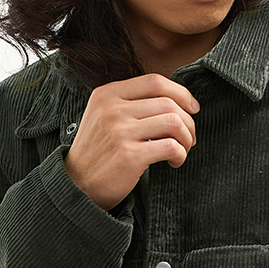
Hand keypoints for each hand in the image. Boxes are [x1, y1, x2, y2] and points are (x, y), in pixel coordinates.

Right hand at [63, 74, 199, 212]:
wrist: (77, 186)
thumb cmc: (97, 153)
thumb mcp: (103, 117)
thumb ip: (130, 103)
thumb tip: (174, 99)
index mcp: (107, 94)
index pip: (155, 81)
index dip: (180, 93)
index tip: (192, 108)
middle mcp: (112, 109)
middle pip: (168, 102)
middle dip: (188, 121)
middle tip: (189, 137)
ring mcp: (120, 132)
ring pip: (173, 122)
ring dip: (186, 138)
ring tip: (182, 150)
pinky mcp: (130, 155)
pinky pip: (171, 147)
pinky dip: (180, 155)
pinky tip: (174, 162)